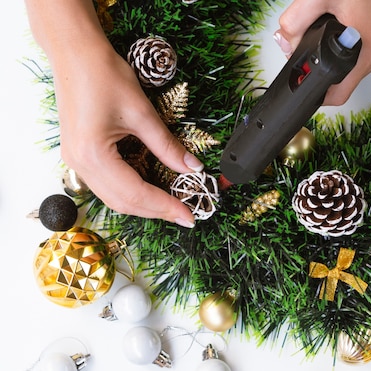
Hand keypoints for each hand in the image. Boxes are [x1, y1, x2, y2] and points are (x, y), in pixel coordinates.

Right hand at [25, 0, 201, 227]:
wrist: (74, 51)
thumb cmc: (103, 74)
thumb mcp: (142, 113)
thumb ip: (168, 146)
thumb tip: (193, 168)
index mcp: (93, 155)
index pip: (136, 194)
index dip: (166, 207)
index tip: (190, 216)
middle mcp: (80, 164)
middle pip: (123, 203)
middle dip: (157, 211)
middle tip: (186, 216)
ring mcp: (76, 161)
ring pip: (114, 198)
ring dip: (144, 205)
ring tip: (172, 206)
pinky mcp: (80, 155)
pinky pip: (107, 185)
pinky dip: (131, 192)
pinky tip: (152, 190)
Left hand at [274, 0, 370, 104]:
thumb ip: (296, 21)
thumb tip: (286, 42)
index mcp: (365, 50)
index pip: (339, 94)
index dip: (318, 93)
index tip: (307, 85)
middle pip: (345, 79)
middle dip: (324, 68)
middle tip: (312, 46)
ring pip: (355, 65)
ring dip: (339, 54)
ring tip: (330, 30)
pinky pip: (366, 51)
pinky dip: (351, 43)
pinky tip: (345, 25)